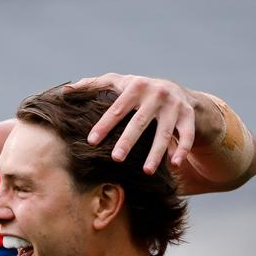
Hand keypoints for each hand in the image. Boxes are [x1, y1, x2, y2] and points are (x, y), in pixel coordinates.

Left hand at [67, 73, 195, 173]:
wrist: (177, 91)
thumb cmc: (138, 92)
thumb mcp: (119, 84)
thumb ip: (94, 86)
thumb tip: (66, 91)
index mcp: (136, 87)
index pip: (117, 108)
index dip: (104, 125)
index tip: (91, 142)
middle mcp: (156, 94)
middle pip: (140, 121)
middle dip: (128, 140)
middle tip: (116, 159)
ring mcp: (174, 105)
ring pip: (165, 132)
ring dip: (156, 152)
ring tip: (146, 171)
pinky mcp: (189, 116)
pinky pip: (187, 136)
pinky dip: (182, 150)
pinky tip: (174, 165)